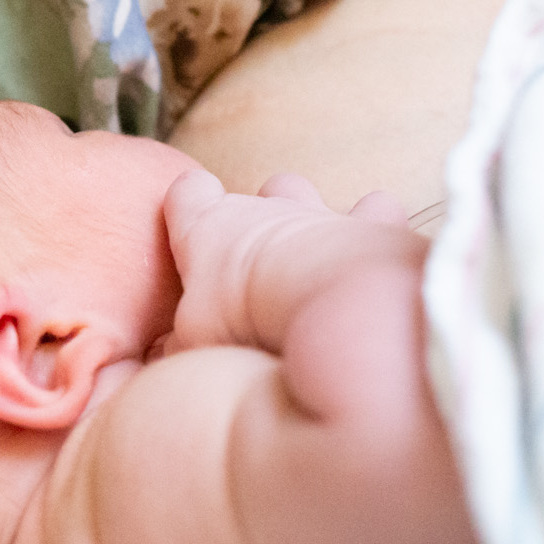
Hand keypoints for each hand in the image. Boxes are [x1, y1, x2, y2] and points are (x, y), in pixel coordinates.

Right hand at [162, 169, 421, 356]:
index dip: (189, 204)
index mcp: (209, 225)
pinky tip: (376, 244)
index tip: (190, 223)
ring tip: (315, 250)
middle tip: (260, 260)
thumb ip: (179, 340)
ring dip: (311, 214)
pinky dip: (376, 222)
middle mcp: (264, 208)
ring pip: (308, 193)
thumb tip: (167, 352)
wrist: (320, 300)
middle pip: (257, 192)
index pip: (188, 192)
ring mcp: (318, 212)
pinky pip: (376, 209)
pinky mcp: (370, 223)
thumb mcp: (194, 339)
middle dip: (261, 213)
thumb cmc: (243, 315)